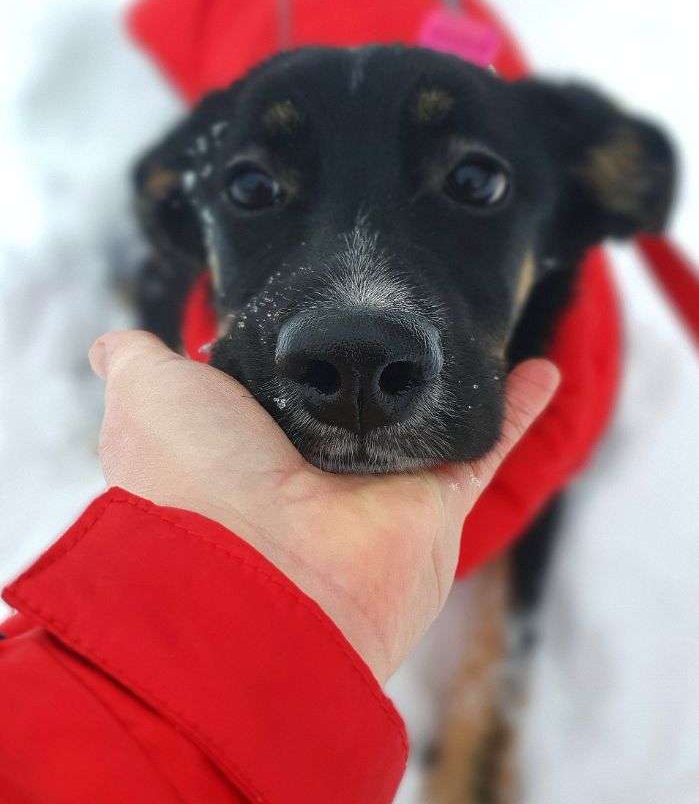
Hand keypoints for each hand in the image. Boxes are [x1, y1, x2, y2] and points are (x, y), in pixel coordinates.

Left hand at [89, 331, 557, 683]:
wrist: (264, 577)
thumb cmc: (197, 483)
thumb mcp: (147, 399)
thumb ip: (136, 363)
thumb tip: (112, 341)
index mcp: (248, 443)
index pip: (277, 387)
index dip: (287, 351)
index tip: (308, 309)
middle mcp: (313, 466)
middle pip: (355, 400)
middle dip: (372, 363)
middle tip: (402, 309)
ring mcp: (376, 484)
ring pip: (425, 416)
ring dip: (451, 380)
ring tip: (473, 331)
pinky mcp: (432, 502)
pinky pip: (485, 442)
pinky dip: (516, 408)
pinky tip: (538, 367)